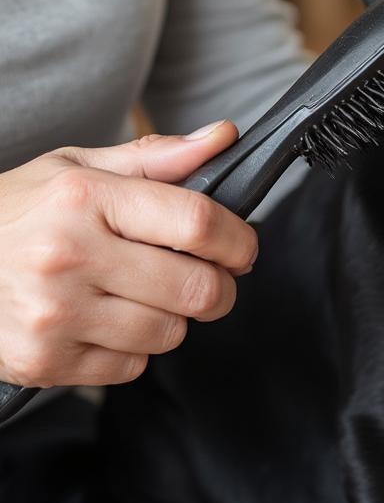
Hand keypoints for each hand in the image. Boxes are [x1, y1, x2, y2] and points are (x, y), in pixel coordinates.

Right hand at [0, 122, 257, 388]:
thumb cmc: (18, 211)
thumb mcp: (79, 169)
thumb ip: (157, 158)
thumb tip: (224, 137)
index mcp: (84, 198)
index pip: (197, 223)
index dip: (238, 239)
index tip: (243, 247)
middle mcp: (67, 256)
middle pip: (196, 288)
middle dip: (219, 287)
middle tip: (209, 278)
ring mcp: (52, 314)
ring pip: (170, 332)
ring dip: (175, 318)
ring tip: (145, 295)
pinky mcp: (42, 360)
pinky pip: (132, 366)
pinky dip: (135, 348)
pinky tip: (107, 321)